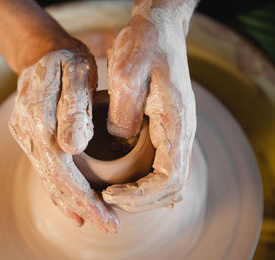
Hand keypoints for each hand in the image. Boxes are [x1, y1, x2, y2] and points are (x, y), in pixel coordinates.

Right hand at [9, 43, 120, 232]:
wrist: (41, 53)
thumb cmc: (65, 60)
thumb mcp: (76, 73)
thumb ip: (73, 108)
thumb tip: (72, 147)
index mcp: (38, 116)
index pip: (61, 168)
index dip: (84, 196)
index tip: (108, 216)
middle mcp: (26, 132)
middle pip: (54, 180)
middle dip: (83, 206)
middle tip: (110, 225)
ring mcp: (25, 137)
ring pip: (49, 179)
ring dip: (74, 203)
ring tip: (99, 220)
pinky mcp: (29, 140)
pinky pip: (45, 172)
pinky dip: (60, 193)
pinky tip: (74, 210)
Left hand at [102, 6, 196, 211]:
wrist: (160, 28)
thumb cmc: (144, 45)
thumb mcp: (126, 75)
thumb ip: (123, 115)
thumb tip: (119, 143)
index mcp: (177, 123)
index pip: (168, 180)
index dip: (140, 195)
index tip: (110, 193)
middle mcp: (182, 132)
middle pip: (172, 188)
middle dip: (140, 200)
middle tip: (107, 199)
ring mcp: (176, 131)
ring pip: (169, 179)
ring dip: (143, 194)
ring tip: (112, 194)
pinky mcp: (167, 128)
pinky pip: (163, 165)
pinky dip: (146, 181)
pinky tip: (124, 182)